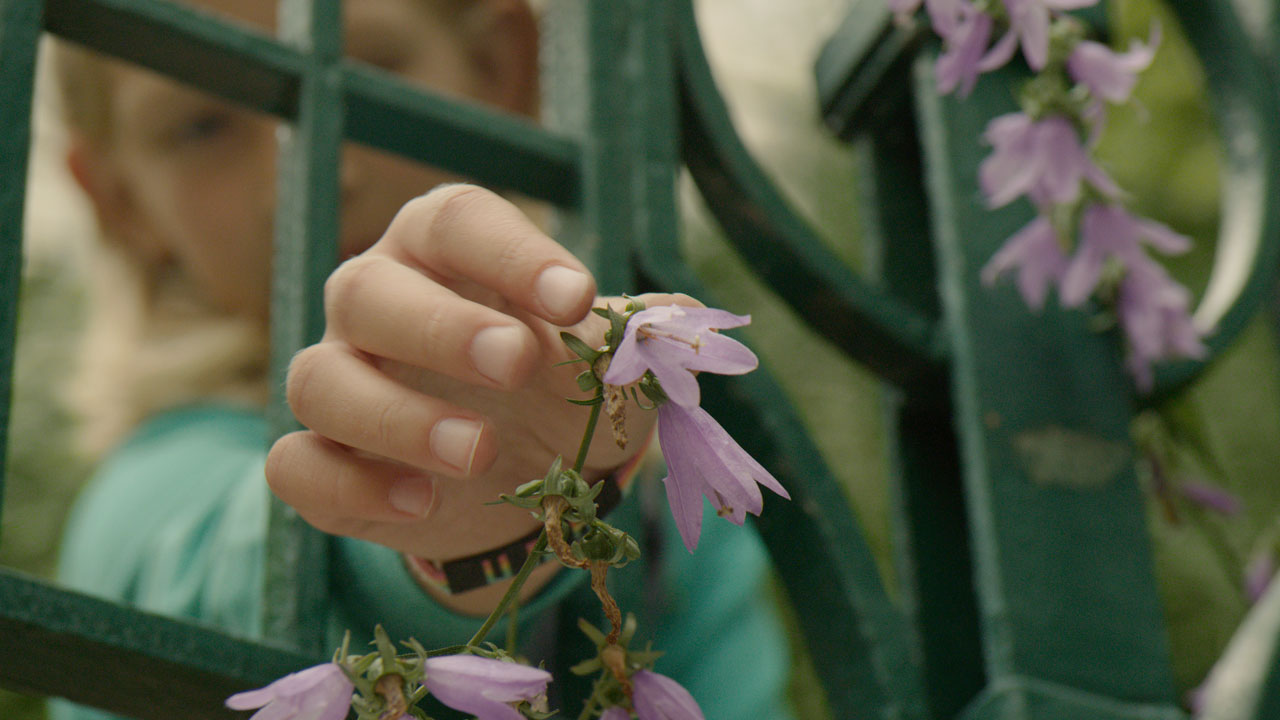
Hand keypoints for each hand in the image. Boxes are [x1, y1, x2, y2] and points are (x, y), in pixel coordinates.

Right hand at [264, 185, 682, 606]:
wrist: (521, 480)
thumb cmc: (560, 392)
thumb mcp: (608, 366)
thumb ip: (639, 340)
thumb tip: (683, 322)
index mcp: (443, 253)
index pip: (456, 222)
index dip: (511, 253)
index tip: (576, 298)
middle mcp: (375, 303)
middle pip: (365, 290)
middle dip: (441, 326)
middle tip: (517, 361)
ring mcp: (339, 381)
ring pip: (319, 381)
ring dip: (397, 417)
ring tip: (479, 452)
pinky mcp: (323, 463)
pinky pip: (296, 467)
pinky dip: (352, 488)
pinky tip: (421, 506)